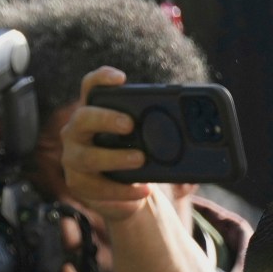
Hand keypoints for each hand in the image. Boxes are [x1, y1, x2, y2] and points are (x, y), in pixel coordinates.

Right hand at [60, 68, 165, 228]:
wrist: (131, 192)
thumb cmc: (143, 155)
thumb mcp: (155, 139)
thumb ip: (167, 128)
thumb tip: (199, 128)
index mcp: (97, 111)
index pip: (91, 87)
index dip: (101, 79)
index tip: (121, 79)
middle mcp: (78, 131)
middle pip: (83, 118)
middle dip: (105, 119)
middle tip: (130, 125)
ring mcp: (73, 157)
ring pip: (85, 156)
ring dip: (114, 158)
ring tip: (140, 160)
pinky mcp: (78, 183)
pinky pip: (96, 187)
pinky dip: (121, 190)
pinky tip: (141, 190)